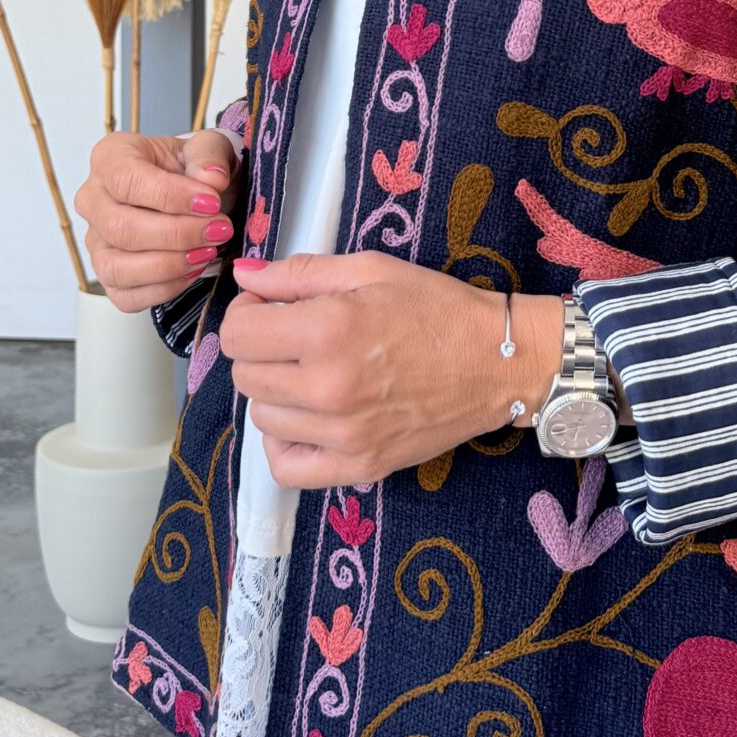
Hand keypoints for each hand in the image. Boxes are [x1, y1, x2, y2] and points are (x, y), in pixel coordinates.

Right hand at [74, 127, 242, 312]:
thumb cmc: (194, 169)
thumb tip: (211, 179)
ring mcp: (95, 241)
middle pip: (120, 228)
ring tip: (207, 252)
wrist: (196, 195)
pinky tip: (193, 270)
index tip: (211, 202)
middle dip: (177, 234)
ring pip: (116, 267)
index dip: (170, 196)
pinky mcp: (108, 276)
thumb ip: (210, 156)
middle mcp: (93, 199)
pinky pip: (125, 296)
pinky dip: (164, 289)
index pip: (126, 180)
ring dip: (169, 266)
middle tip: (219, 230)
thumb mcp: (209, 148)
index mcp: (110, 157)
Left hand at [221, 249, 563, 488]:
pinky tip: (307, 419)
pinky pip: (286, 467)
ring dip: (275, 393)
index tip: (270, 310)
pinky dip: (284, 444)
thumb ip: (299, 274)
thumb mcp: (371, 269)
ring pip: (262, 418)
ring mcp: (343, 434)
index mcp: (327, 330)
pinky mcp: (360, 465)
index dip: (247, 315)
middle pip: (244, 376)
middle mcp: (328, 387)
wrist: (499, 361)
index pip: (237, 334)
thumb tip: (243, 276)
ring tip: (310, 374)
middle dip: (260, 350)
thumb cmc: (438, 308)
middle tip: (294, 338)